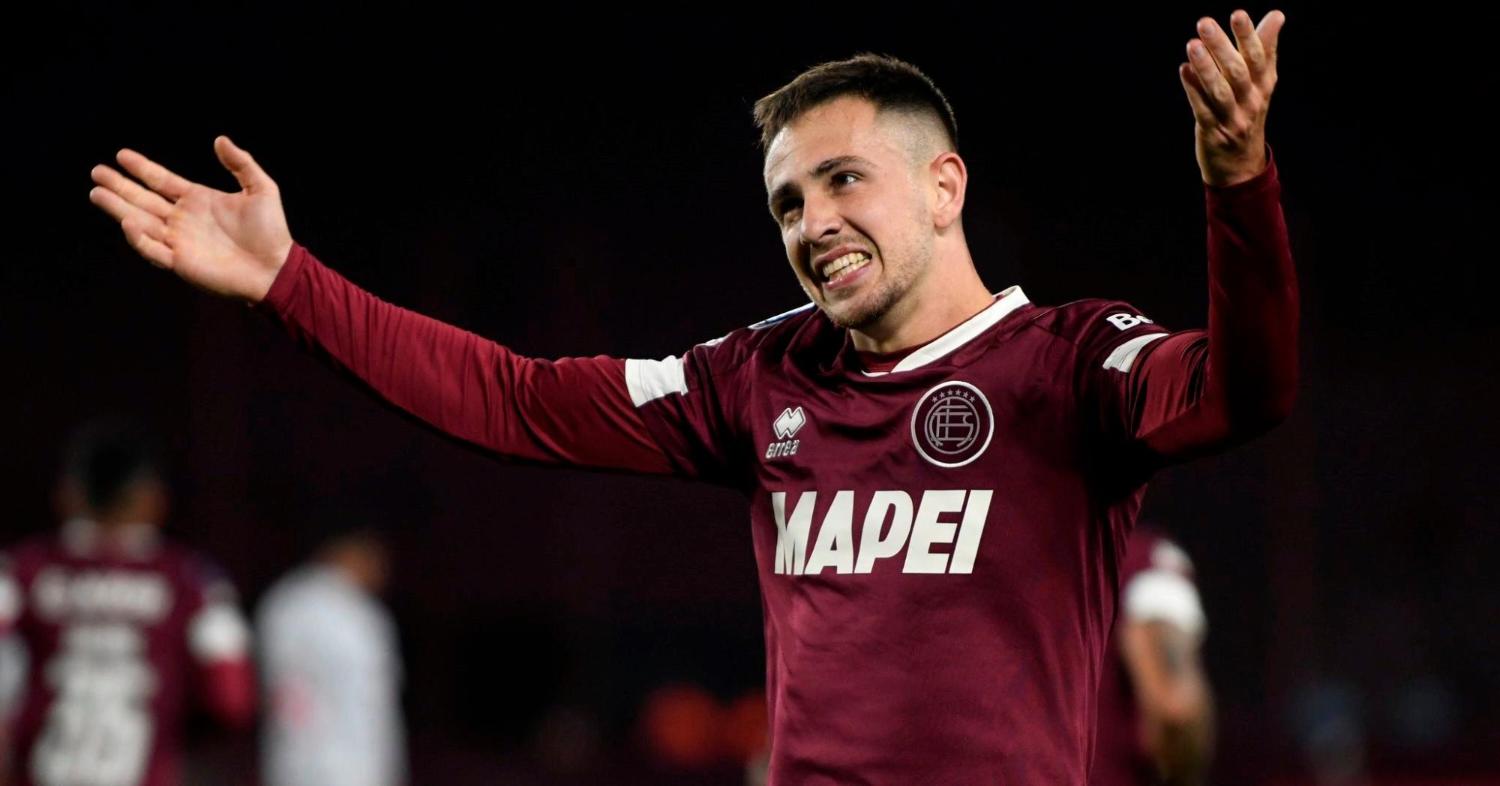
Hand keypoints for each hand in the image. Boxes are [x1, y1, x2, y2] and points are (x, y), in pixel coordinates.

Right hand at [90, 136, 292, 301]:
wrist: (275, 267)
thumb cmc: (271, 230)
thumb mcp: (261, 188)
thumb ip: (241, 164)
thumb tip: (220, 139)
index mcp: (198, 200)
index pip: (161, 181)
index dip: (142, 168)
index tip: (121, 155)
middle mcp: (183, 219)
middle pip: (143, 199)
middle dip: (119, 186)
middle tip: (96, 172)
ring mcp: (179, 240)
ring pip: (140, 221)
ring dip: (118, 208)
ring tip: (96, 193)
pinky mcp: (181, 262)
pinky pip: (152, 249)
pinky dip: (138, 238)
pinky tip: (127, 222)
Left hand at [1180, 10, 1284, 186]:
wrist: (1241, 163)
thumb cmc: (1248, 111)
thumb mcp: (1262, 82)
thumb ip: (1266, 48)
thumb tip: (1277, 15)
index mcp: (1264, 85)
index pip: (1258, 57)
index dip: (1248, 35)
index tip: (1238, 14)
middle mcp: (1251, 101)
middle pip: (1238, 71)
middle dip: (1222, 47)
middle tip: (1204, 23)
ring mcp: (1233, 118)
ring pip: (1220, 91)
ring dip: (1205, 67)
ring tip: (1192, 44)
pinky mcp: (1213, 132)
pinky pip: (1203, 109)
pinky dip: (1193, 90)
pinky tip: (1184, 70)